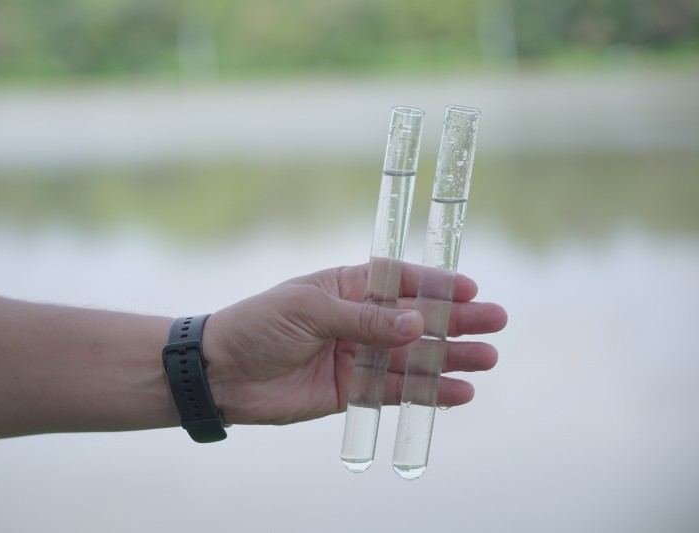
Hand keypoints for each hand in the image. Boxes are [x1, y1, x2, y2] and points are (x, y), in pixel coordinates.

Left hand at [204, 263, 506, 425]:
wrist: (222, 373)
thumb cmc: (258, 325)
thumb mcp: (309, 309)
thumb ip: (363, 320)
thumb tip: (417, 323)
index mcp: (347, 287)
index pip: (400, 281)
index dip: (435, 284)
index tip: (470, 289)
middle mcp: (358, 320)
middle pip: (416, 319)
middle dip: (456, 321)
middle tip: (496, 322)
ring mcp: (359, 356)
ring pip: (414, 357)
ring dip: (451, 359)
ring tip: (488, 359)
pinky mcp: (355, 391)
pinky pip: (398, 391)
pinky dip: (428, 393)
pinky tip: (458, 392)